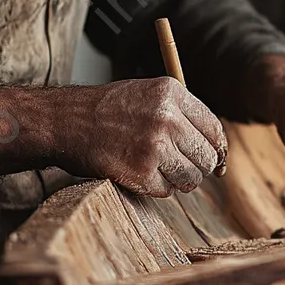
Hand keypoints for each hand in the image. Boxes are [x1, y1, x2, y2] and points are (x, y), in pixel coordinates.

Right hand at [0, 78, 227, 198]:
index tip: (213, 159)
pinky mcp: (141, 172)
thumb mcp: (149, 94)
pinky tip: (138, 172)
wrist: (66, 122)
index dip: (216, 149)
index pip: (214, 130)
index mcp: (172, 93)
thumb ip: (183, 116)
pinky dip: (156, 188)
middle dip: (197, 166)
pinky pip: (167, 191)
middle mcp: (167, 118)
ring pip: (191, 178)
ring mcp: (155, 147)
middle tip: (178, 165)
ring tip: (156, 168)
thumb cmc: (108, 110)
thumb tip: (219, 152)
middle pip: (207, 157)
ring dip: (178, 180)